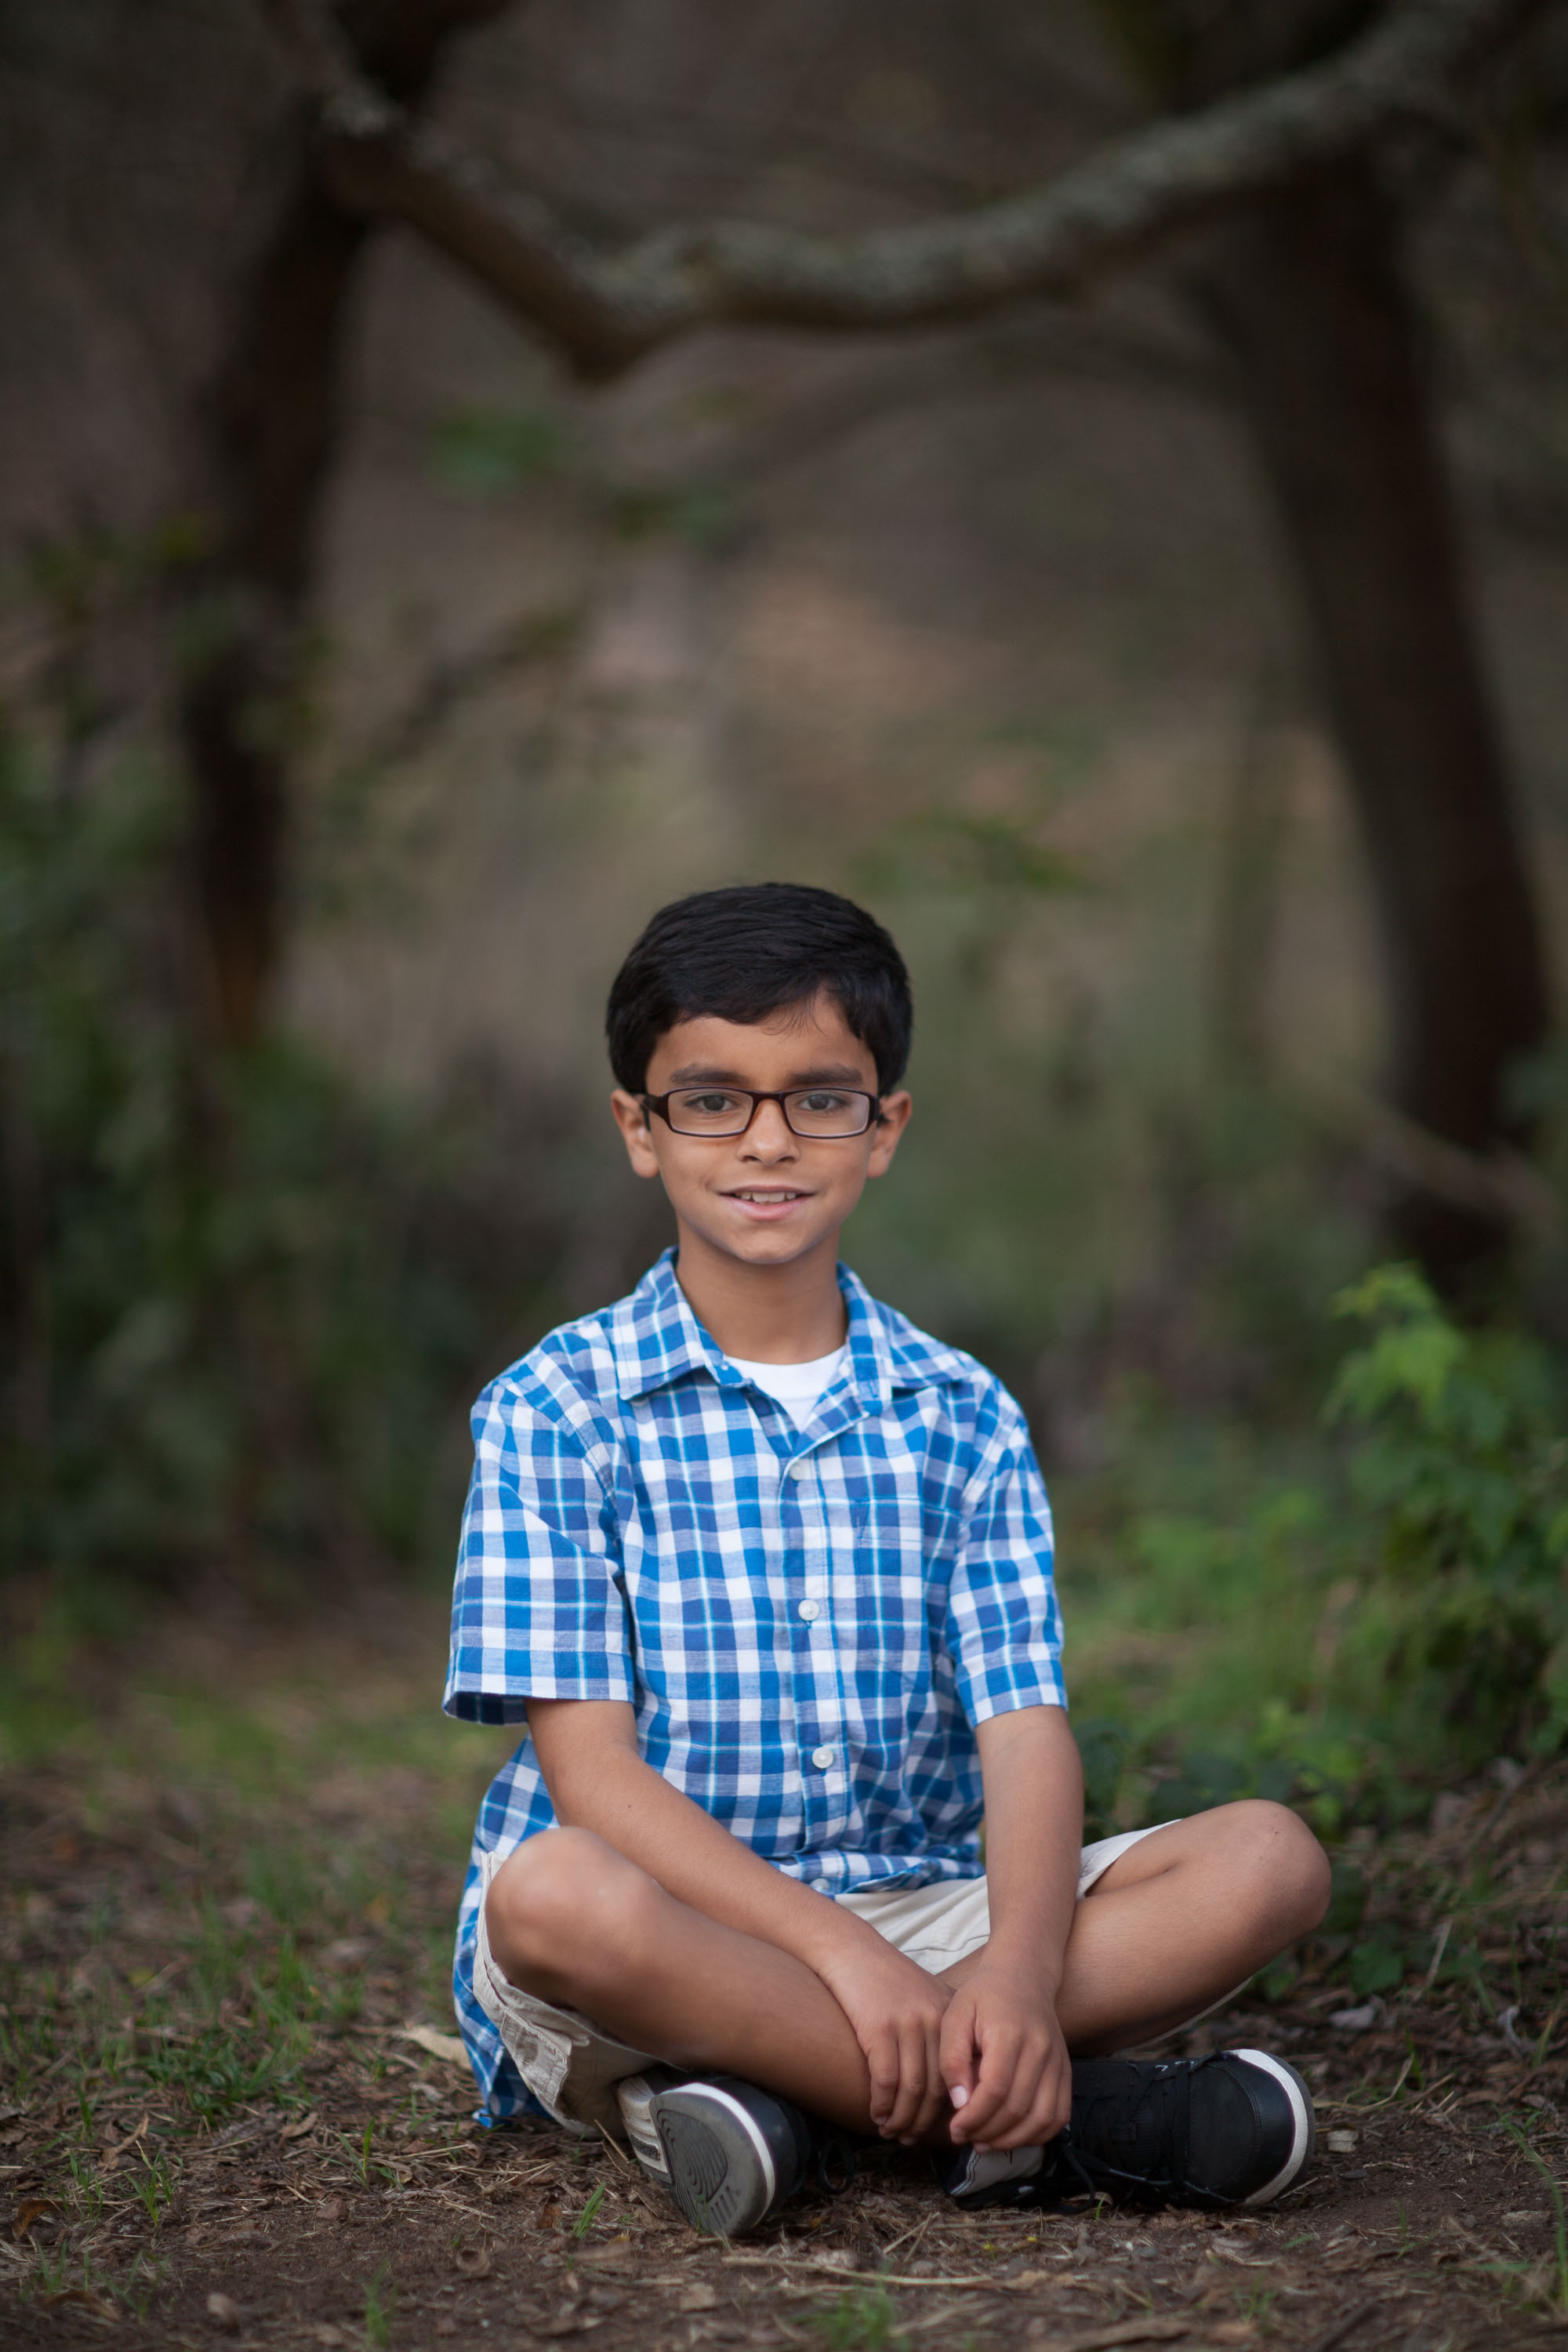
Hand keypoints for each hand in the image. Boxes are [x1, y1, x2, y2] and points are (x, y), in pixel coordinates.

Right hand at [814, 1935, 954, 2142]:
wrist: (850, 1950)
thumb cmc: (884, 1980)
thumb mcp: (923, 1996)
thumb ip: (938, 2032)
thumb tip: (948, 2084)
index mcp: (950, 2015)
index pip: (959, 2075)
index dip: (948, 2109)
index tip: (936, 2129)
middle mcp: (935, 2020)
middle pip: (937, 2088)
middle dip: (923, 2122)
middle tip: (909, 2139)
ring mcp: (908, 2023)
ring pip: (912, 2090)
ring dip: (901, 2119)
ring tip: (891, 2132)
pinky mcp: (880, 2027)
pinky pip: (886, 2081)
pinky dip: (882, 2105)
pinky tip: (876, 2114)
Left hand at [939, 1962, 1070, 2149]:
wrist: (1022, 1976)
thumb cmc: (983, 1996)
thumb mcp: (955, 2015)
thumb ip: (952, 2058)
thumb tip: (960, 2103)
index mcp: (1009, 2032)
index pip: (996, 2089)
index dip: (974, 2116)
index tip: (954, 2128)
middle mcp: (1040, 2048)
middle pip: (1018, 2108)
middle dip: (988, 2131)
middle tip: (964, 2136)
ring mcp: (1058, 2061)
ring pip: (1042, 2118)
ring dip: (1012, 2140)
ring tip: (985, 2141)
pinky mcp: (1066, 2071)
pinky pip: (1059, 2115)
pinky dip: (1037, 2134)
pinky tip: (1012, 2135)